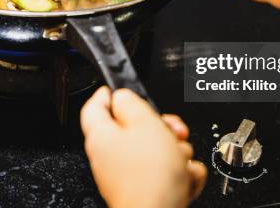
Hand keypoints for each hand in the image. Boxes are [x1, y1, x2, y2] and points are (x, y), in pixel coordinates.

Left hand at [81, 87, 206, 207]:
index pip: (95, 106)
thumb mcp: (145, 123)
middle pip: (135, 129)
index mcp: (102, 137)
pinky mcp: (146, 191)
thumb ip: (132, 104)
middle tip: (173, 129)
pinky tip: (184, 177)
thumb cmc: (149, 175)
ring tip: (180, 158)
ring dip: (176, 152)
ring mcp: (127, 176)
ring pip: (156, 151)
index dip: (108, 93)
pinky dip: (180, 174)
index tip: (121, 88)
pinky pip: (166, 173)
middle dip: (161, 127)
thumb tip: (122, 96)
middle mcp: (110, 157)